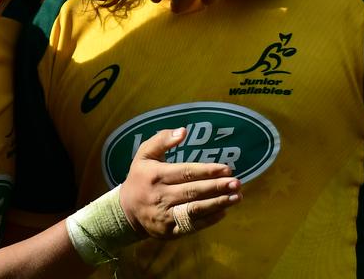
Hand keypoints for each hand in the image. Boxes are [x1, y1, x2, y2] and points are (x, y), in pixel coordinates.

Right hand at [119, 128, 240, 237]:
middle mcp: (160, 196)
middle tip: (237, 183)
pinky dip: (209, 220)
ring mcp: (165, 216)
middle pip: (193, 192)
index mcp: (156, 175)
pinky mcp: (169, 231)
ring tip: (236, 197)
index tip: (227, 169)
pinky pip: (192, 226)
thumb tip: (183, 131)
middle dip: (217, 187)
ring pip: (195, 210)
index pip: (186, 172)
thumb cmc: (140, 178)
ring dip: (218, 204)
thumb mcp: (144, 154)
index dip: (207, 171)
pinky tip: (224, 211)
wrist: (126, 211)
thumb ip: (162, 140)